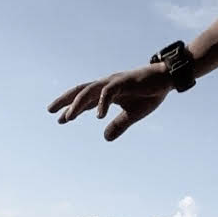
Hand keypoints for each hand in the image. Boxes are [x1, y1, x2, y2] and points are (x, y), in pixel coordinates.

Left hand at [48, 62, 171, 141]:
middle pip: (80, 91)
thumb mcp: (133, 114)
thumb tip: (105, 138)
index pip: (84, 100)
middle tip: (50, 111)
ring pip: (89, 91)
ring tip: (68, 117)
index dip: (71, 109)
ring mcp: (114, 82)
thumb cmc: (150, 93)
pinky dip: (101, 103)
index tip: (59, 119)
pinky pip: (108, 92)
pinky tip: (98, 116)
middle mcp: (106, 85)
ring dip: (78, 104)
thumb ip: (119, 125)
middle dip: (65, 100)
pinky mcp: (124, 82)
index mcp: (107, 92)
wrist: (167, 79)